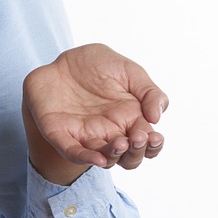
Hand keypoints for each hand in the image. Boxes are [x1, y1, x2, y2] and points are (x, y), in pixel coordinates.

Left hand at [22, 43, 166, 179]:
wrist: (63, 58)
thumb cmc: (98, 65)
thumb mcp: (130, 71)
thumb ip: (149, 92)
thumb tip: (156, 118)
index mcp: (130, 119)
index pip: (146, 143)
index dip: (153, 145)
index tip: (154, 136)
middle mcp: (110, 133)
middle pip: (128, 158)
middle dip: (135, 153)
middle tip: (138, 138)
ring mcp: (85, 135)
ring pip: (104, 158)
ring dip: (114, 155)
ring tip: (121, 143)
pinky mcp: (60, 133)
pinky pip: (72, 152)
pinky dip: (85, 158)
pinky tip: (98, 159)